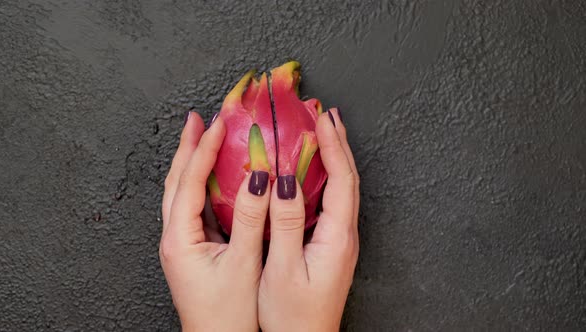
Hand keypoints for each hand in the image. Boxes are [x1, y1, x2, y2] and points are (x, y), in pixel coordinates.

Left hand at [160, 112, 269, 331]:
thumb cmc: (227, 314)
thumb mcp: (243, 263)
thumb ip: (251, 218)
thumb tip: (259, 178)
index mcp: (180, 238)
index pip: (189, 181)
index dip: (204, 149)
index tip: (218, 123)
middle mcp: (174, 237)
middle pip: (176, 181)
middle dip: (188, 148)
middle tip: (198, 120)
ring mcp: (180, 243)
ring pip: (180, 192)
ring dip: (191, 163)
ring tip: (201, 139)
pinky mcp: (191, 249)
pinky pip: (191, 206)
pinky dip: (199, 184)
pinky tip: (212, 177)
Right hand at [258, 109, 359, 331]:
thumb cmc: (293, 317)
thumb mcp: (283, 269)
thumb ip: (285, 224)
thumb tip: (282, 182)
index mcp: (337, 237)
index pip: (342, 179)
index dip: (333, 146)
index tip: (324, 119)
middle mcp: (344, 236)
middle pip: (348, 179)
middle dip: (338, 143)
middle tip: (327, 116)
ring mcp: (339, 241)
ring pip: (341, 188)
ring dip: (334, 157)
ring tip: (323, 134)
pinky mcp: (329, 246)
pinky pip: (331, 201)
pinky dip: (325, 177)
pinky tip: (312, 172)